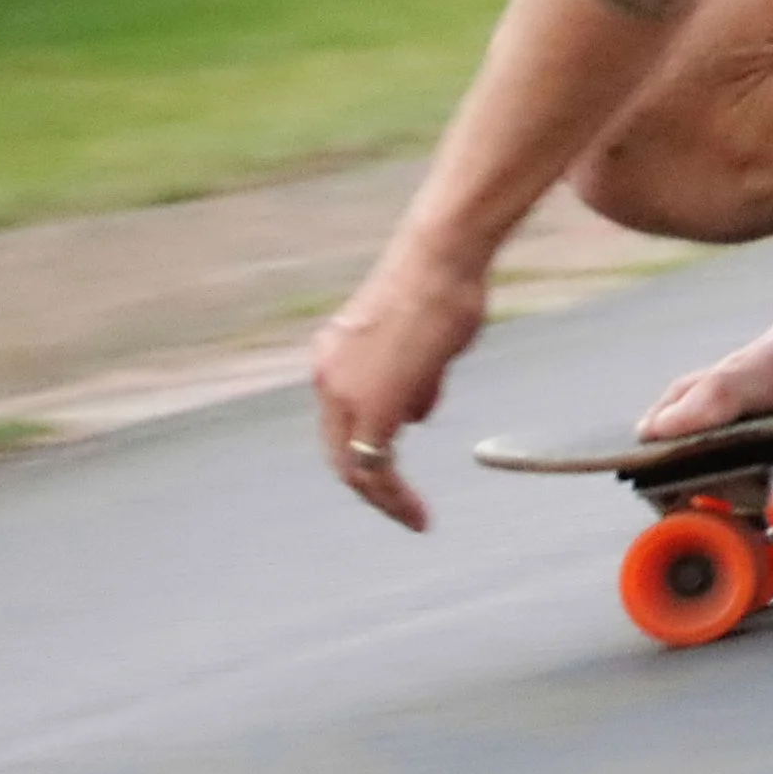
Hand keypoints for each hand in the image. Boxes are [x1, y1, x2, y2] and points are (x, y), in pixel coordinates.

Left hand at [311, 251, 486, 529]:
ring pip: (354, 466)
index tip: (394, 476)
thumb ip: (415, 381)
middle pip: (339, 453)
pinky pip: (375, 469)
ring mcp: (345, 391)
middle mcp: (329, 377)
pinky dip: (394, 497)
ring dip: (385, 496)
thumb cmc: (443, 287)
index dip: (366, 455)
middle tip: (402, 511)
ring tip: (414, 516)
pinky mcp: (371, 406)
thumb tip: (415, 414)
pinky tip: (417, 514)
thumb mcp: (426, 343)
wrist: (441, 258)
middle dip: (372, 489)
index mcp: (335, 357)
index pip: (341, 423)